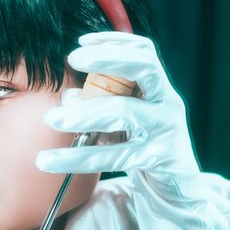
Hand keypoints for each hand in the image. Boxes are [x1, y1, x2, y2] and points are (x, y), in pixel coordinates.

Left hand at [37, 32, 199, 195]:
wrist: (178, 188)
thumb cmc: (147, 147)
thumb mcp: (124, 123)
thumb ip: (100, 105)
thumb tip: (69, 97)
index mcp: (159, 90)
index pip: (145, 53)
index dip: (116, 42)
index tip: (83, 41)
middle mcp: (167, 103)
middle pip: (145, 67)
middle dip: (108, 58)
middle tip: (73, 59)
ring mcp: (167, 130)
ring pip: (126, 111)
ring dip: (86, 112)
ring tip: (53, 118)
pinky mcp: (159, 159)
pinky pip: (115, 155)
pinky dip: (79, 157)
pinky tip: (51, 161)